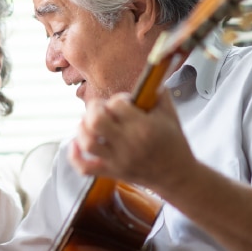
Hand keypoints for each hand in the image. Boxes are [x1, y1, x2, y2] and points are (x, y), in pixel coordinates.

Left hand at [69, 91, 195, 195]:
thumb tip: (149, 74)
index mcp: (143, 126)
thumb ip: (159, 92)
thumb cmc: (174, 142)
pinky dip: (74, 156)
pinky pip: (84, 167)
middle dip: (94, 108)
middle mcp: (128, 143)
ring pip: (87, 142)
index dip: (118, 99)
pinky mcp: (111, 173)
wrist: (177, 176)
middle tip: (100, 109)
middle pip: (96, 121)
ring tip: (89, 123)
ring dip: (83, 128)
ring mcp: (118, 160)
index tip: (125, 104)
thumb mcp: (171, 114)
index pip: (117, 104)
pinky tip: (75, 144)